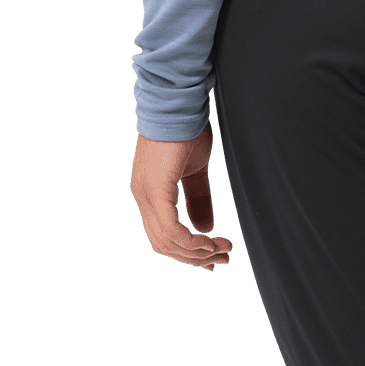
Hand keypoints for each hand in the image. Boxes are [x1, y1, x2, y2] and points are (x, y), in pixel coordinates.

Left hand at [130, 126, 232, 271]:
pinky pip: (171, 230)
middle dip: (195, 258)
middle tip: (223, 260)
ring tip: (223, 251)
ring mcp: (146, 195)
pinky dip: (191, 242)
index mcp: (148, 194)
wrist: (179, 105)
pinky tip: (210, 242)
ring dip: (197, 253)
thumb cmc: (187, 130)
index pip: (162, 236)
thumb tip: (205, 229)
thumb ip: (198, 199)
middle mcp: (142, 197)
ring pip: (167, 242)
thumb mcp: (196, 171)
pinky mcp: (155, 190)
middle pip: (164, 245)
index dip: (187, 253)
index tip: (213, 259)